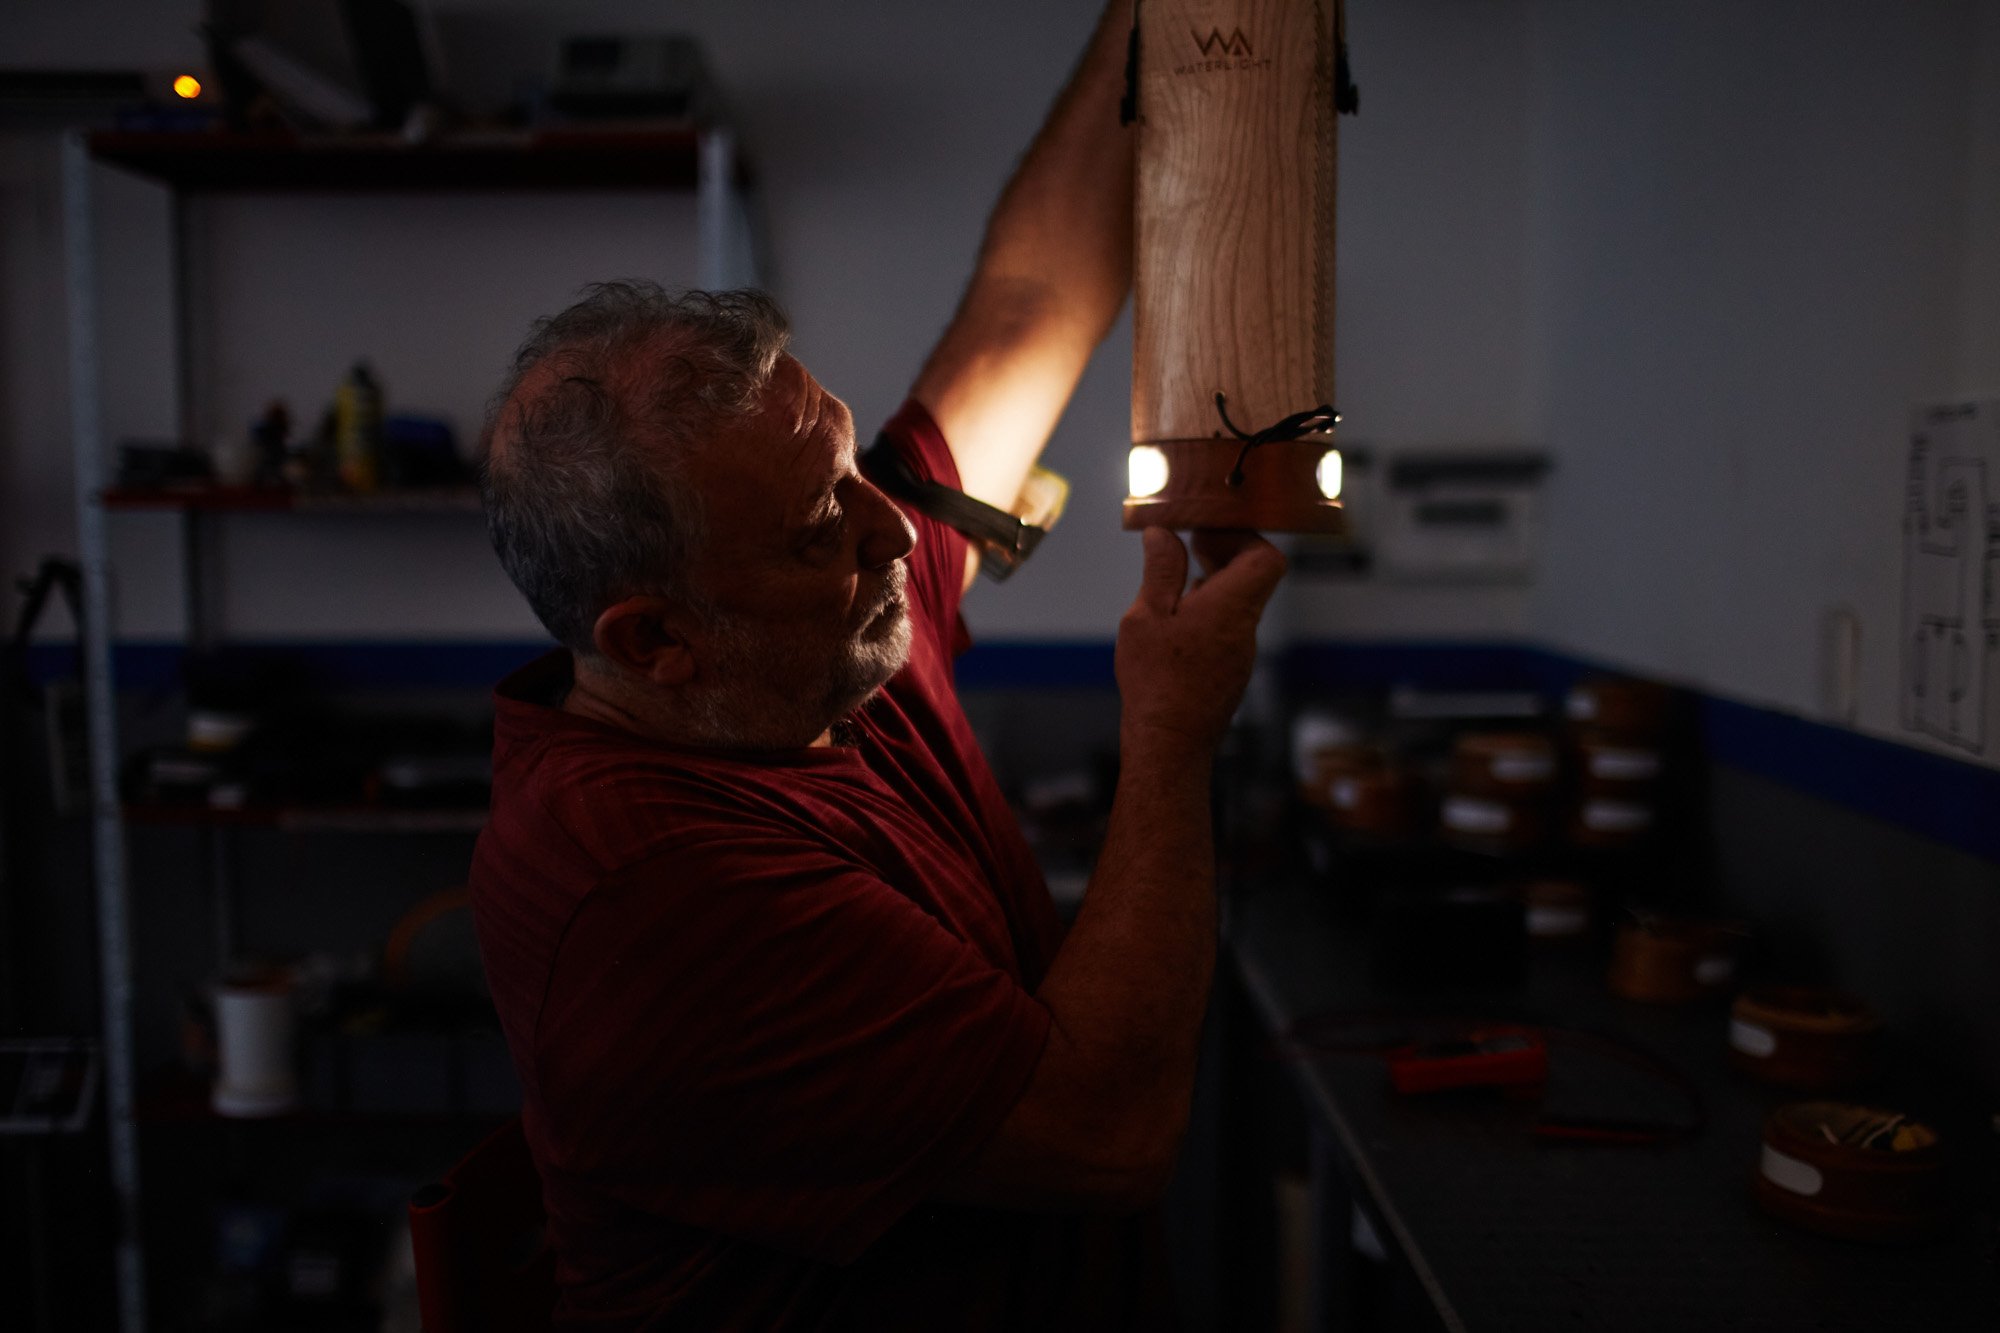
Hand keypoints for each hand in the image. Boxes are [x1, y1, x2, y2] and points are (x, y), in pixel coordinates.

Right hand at [1115, 527, 1285, 756]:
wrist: (1170, 743)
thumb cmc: (1156, 683)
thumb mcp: (1146, 617)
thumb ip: (1160, 571)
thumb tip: (1164, 534)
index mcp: (1230, 607)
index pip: (1266, 557)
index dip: (1240, 538)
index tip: (1205, 535)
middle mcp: (1245, 628)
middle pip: (1254, 577)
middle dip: (1223, 556)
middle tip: (1188, 551)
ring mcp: (1242, 652)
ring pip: (1239, 604)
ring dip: (1212, 587)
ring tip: (1174, 590)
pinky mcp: (1232, 671)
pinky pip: (1229, 629)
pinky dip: (1209, 615)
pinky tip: (1176, 626)